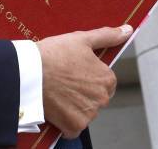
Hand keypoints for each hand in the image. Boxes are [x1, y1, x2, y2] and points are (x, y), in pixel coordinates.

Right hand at [36, 24, 132, 138]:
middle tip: (64, 79)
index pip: (105, 81)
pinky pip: (74, 127)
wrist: (30, 71)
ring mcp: (88, 114)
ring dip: (74, 105)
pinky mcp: (74, 126)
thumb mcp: (82, 39)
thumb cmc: (55, 53)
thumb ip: (107, 36)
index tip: (75, 70)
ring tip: (58, 90)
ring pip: (85, 112)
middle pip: (95, 97)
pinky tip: (56, 106)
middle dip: (83, 91)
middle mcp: (102, 98)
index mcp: (106, 78)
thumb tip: (128, 30)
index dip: (89, 74)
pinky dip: (66, 120)